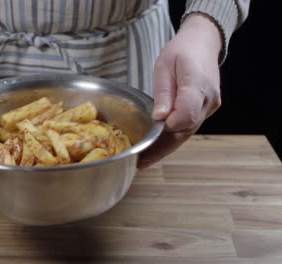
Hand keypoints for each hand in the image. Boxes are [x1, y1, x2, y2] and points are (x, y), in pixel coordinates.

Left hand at [139, 14, 222, 168]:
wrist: (204, 43)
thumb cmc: (182, 50)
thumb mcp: (165, 65)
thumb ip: (163, 92)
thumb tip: (159, 118)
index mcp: (197, 84)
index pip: (185, 114)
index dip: (168, 125)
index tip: (151, 128)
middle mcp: (208, 99)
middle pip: (185, 129)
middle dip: (161, 147)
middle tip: (140, 161)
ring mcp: (209, 106)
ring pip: (187, 132)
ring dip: (166, 147)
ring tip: (144, 160)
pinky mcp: (206, 110)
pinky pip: (188, 128)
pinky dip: (172, 139)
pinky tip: (156, 149)